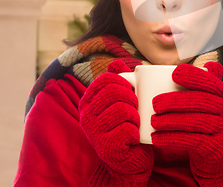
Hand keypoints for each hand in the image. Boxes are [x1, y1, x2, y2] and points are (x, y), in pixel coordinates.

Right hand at [79, 60, 153, 186]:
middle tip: (135, 109)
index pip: (107, 78)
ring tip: (134, 123)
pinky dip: (136, 132)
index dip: (125, 82)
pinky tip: (133, 138)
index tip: (132, 93)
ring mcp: (94, 133)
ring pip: (122, 109)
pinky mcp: (106, 148)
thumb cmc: (128, 125)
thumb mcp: (123, 100)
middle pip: (114, 91)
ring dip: (136, 115)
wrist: (131, 159)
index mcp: (89, 101)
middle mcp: (86, 116)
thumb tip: (116, 63)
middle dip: (132, 98)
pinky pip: (127, 130)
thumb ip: (119, 81)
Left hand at [151, 62, 222, 184]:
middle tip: (155, 103)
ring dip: (171, 121)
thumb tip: (172, 64)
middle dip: (176, 101)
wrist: (218, 156)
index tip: (174, 73)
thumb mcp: (205, 102)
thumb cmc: (204, 122)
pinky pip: (193, 141)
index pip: (211, 82)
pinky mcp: (218, 148)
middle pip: (202, 101)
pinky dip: (172, 139)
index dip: (194, 76)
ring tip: (152, 121)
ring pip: (196, 122)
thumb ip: (197, 83)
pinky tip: (156, 138)